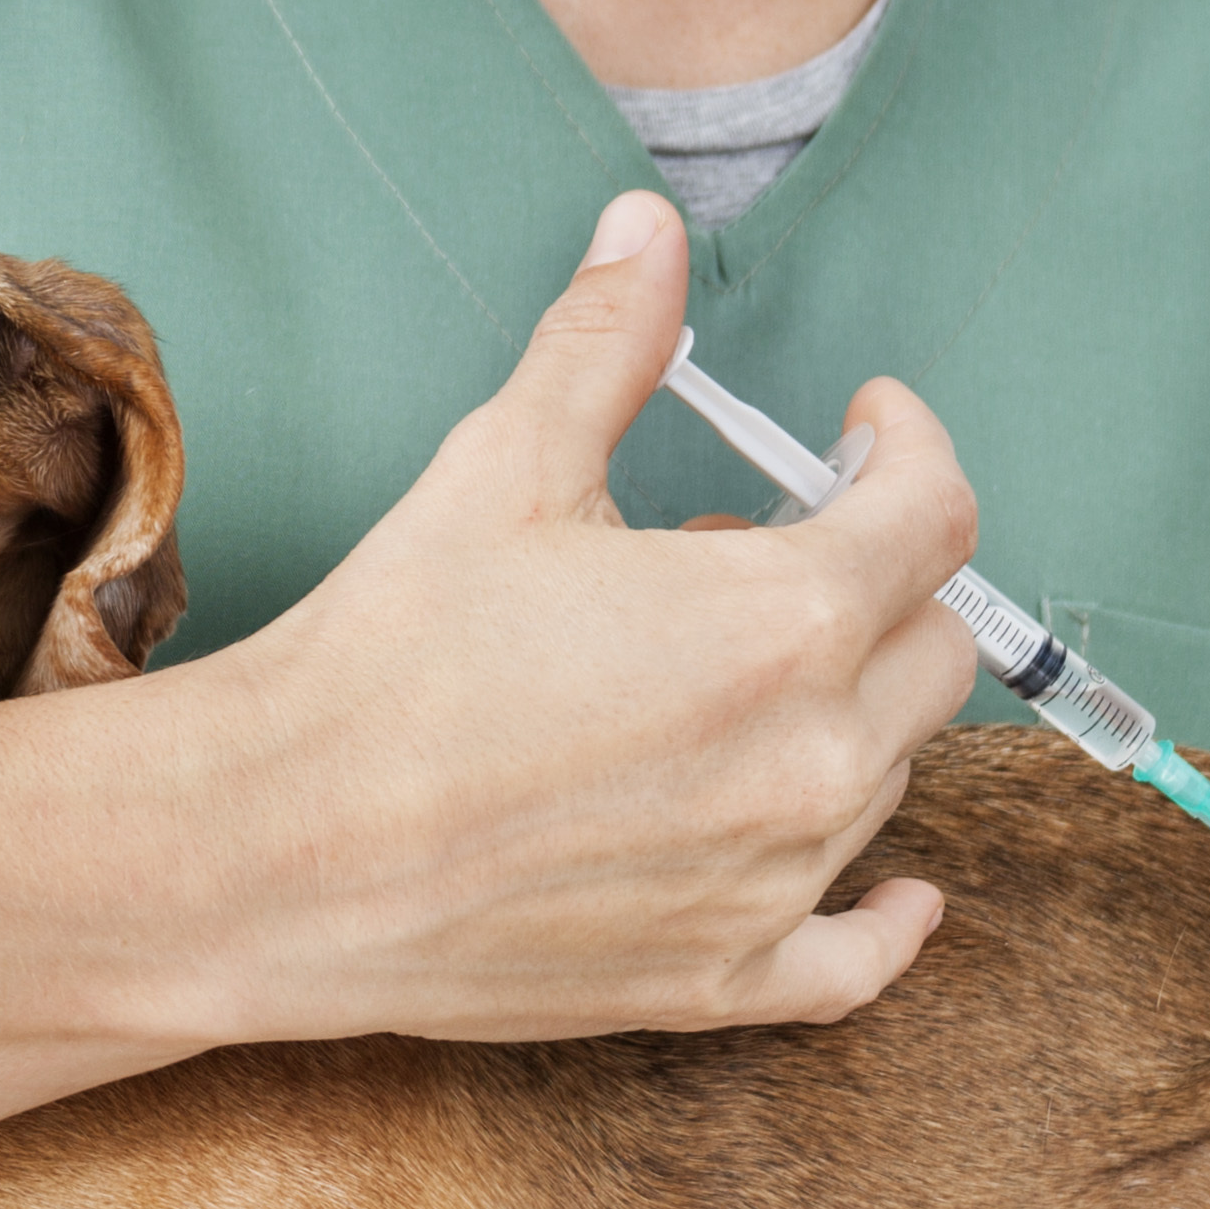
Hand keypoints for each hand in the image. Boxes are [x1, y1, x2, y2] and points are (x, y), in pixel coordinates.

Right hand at [202, 191, 987, 1042]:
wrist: (276, 849)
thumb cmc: (386, 657)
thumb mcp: (504, 468)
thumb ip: (606, 345)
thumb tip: (649, 231)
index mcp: (783, 620)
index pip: (933, 518)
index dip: (910, 450)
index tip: (868, 429)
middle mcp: (810, 758)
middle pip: (931, 648)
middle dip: (877, 581)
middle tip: (767, 553)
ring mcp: (772, 880)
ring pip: (886, 776)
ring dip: (843, 712)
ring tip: (721, 678)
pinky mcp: (717, 977)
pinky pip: (858, 961)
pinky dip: (888, 923)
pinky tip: (902, 898)